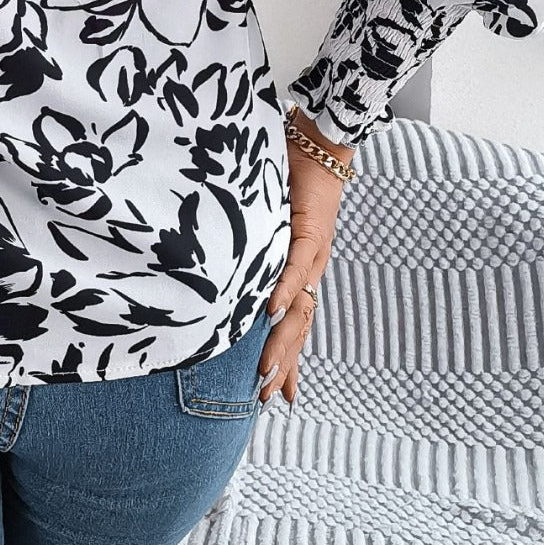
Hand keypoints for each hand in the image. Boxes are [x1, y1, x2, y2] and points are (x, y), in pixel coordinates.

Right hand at [258, 112, 351, 407]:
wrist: (318, 148)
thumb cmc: (290, 181)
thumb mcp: (268, 225)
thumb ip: (254, 251)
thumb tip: (225, 272)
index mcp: (300, 271)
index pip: (295, 323)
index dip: (287, 358)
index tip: (276, 394)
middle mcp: (309, 270)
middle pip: (298, 326)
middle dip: (281, 362)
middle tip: (265, 396)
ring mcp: (312, 253)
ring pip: (300, 306)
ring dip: (282, 339)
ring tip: (266, 370)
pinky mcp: (310, 230)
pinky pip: (296, 264)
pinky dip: (284, 287)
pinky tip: (273, 311)